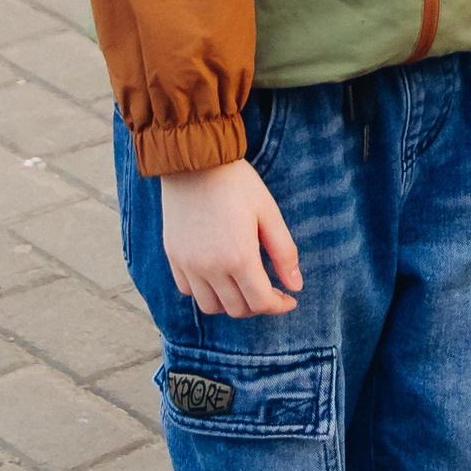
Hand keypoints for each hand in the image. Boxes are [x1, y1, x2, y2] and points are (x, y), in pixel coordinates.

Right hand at [159, 158, 301, 316]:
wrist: (194, 162)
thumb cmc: (237, 184)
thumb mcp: (269, 213)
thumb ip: (284, 253)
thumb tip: (296, 286)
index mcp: (239, 258)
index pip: (260, 303)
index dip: (279, 306)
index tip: (289, 299)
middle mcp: (211, 268)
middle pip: (237, 309)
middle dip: (258, 305)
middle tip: (270, 289)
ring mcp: (188, 265)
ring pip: (210, 306)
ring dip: (230, 302)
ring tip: (243, 284)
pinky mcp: (173, 257)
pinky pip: (188, 290)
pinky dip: (205, 291)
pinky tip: (218, 274)